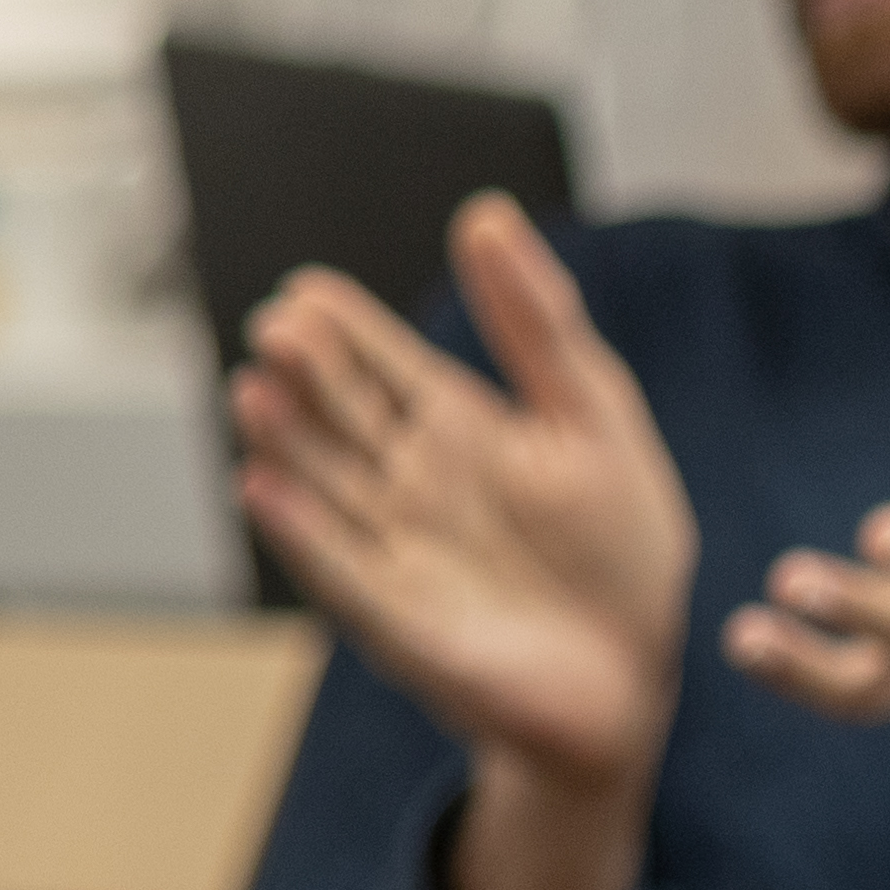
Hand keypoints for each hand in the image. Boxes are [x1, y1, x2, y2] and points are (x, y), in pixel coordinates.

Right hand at [232, 195, 695, 889]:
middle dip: (308, 372)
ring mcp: (395, 548)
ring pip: (324, 481)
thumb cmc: (621, 551)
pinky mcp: (396, 614)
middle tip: (278, 327)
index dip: (346, 328)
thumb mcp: (593, 417)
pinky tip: (259, 485)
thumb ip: (539, 324)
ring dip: (286, 439)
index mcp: (461, 431)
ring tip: (255, 388)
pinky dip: (298, 528)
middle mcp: (413, 484)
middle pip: (344, 415)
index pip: (385, 366)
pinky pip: (336, 567)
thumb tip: (485, 216)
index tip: (306, 288)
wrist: (635, 673)